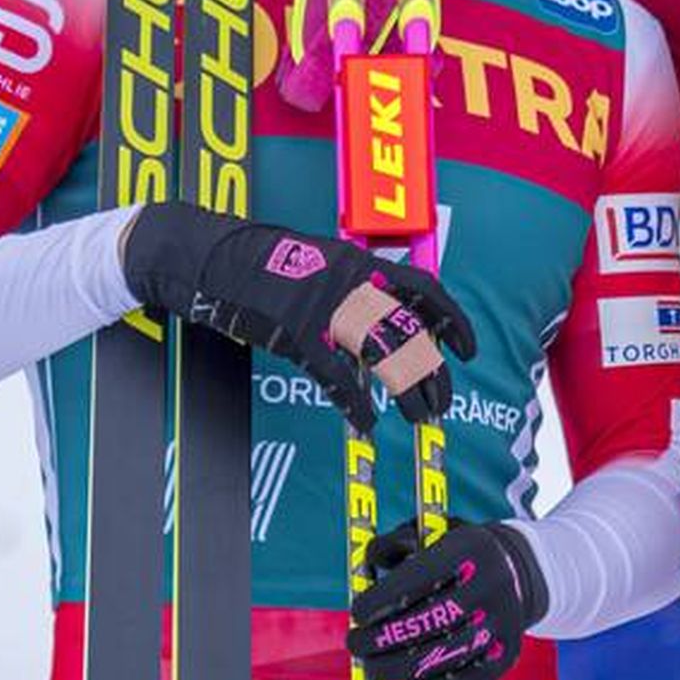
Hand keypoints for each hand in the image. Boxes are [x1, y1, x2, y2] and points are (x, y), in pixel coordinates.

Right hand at [119, 201, 475, 430]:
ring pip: (384, 358)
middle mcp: (352, 284)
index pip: (425, 289)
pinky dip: (355, 404)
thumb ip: (356, 284)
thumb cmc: (265, 259)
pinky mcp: (297, 335)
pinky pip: (336, 378)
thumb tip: (385, 314)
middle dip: (433, 371)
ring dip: (407, 392)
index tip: (467, 348)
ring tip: (420, 416)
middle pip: (410, 333)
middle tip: (443, 398)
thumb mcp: (322, 259)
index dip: (453, 320)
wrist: (212, 257)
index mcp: (361, 263)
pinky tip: (367, 422)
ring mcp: (326, 310)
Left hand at [347, 519, 545, 679]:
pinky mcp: (508, 651)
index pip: (420, 575)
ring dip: (400, 668)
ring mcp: (504, 620)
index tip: (357, 613)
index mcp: (470, 548)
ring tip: (374, 668)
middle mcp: (493, 583)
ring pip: (446, 654)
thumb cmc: (458, 556)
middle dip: (383, 639)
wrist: (519, 570)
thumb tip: (370, 559)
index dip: (383, 598)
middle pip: (432, 619)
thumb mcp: (432, 534)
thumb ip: (395, 544)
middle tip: (356, 644)